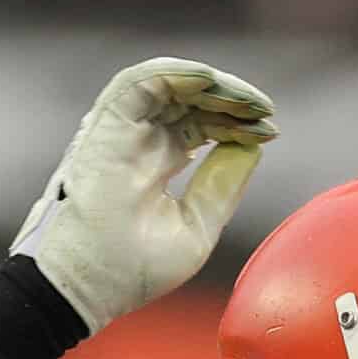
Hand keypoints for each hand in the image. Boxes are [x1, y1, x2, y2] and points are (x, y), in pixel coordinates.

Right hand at [14, 57, 276, 334]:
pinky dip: (179, 74)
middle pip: (191, 102)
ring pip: (170, 85)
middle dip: (232, 102)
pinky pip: (143, 80)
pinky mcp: (106, 123)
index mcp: (157, 162)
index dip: (235, 123)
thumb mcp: (196, 227)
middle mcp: (138, 140)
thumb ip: (222, 185)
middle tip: (266, 111)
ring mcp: (122, 130)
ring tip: (249, 100)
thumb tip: (252, 146)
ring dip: (213, 85)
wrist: (87, 284)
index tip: (270, 132)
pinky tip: (213, 83)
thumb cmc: (132, 269)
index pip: (201, 126)